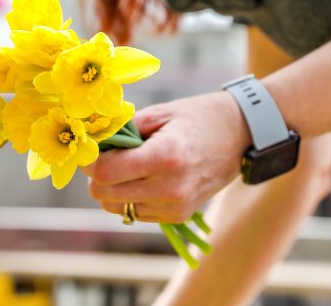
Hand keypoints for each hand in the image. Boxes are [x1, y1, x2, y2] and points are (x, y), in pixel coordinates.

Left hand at [83, 92, 250, 222]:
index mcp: (165, 157)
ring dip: (111, 188)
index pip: (105, 173)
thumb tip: (90, 144)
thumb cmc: (197, 118)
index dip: (89, 161)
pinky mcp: (178, 216)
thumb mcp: (158, 114)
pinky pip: (135, 213)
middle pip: (104, 194)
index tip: (92, 148)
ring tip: (126, 167)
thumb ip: (122, 131)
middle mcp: (170, 188)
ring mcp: (175, 206)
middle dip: (96, 175)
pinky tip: (142, 178)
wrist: (241, 136)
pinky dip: (129, 197)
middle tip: (106, 156)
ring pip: (116, 208)